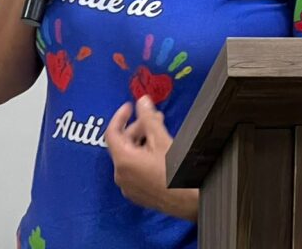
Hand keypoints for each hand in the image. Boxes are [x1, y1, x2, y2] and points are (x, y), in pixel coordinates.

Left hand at [105, 96, 198, 221]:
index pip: (112, 132)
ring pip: (129, 157)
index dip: (120, 116)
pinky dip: (142, 157)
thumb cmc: (175, 171)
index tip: (130, 107)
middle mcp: (121, 175)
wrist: (189, 201)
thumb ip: (149, 118)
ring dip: (142, 142)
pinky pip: (134, 170)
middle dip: (138, 128)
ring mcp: (128, 187)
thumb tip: (142, 101)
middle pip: (122, 144)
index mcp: (123, 160)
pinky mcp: (137, 194)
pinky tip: (158, 152)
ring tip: (159, 133)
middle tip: (154, 118)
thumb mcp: (162, 139)